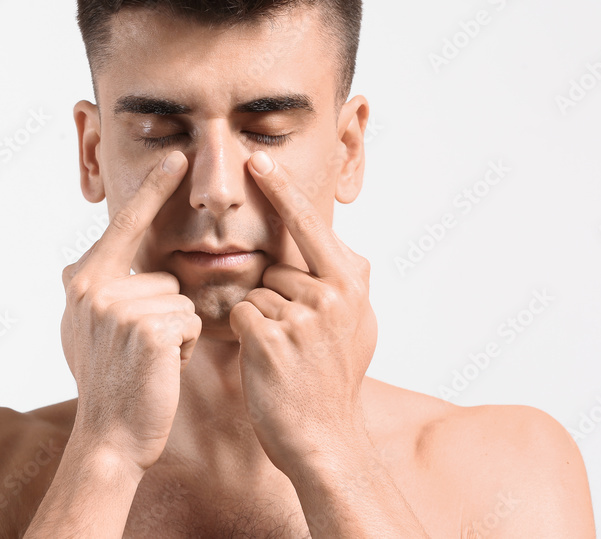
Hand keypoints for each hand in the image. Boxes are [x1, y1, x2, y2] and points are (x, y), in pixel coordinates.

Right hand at [60, 150, 201, 472]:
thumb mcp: (80, 331)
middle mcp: (94, 287)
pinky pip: (190, 320)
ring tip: (150, 362)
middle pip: (163, 276)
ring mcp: (120, 307)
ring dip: (176, 332)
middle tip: (140, 353)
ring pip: (181, 299)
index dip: (152, 189)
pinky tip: (162, 369)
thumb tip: (70, 267)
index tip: (176, 156)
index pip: (124, 226)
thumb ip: (86, 293)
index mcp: (82, 281)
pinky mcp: (149, 328)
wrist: (109, 438)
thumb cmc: (107, 385)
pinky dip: (186, 347)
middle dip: (165, 313)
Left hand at [229, 150, 377, 474]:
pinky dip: (243, 334)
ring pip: (255, 291)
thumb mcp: (361, 327)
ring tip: (285, 357)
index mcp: (351, 284)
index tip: (258, 160)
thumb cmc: (335, 382)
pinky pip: (240, 313)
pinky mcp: (268, 337)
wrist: (325, 439)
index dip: (283, 192)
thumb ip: (349, 285)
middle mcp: (330, 293)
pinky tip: (265, 362)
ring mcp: (300, 315)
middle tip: (297, 343)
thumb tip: (348, 251)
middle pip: (276, 268)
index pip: (311, 225)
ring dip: (260, 320)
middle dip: (275, 297)